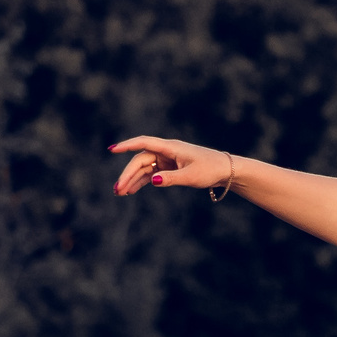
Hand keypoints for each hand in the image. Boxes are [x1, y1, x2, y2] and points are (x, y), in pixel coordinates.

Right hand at [111, 136, 235, 196]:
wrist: (225, 170)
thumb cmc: (210, 169)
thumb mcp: (191, 176)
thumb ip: (171, 178)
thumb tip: (152, 181)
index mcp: (170, 147)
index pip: (144, 143)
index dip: (127, 145)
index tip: (112, 149)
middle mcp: (166, 151)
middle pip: (141, 160)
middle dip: (128, 174)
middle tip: (118, 190)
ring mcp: (166, 160)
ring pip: (144, 168)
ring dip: (132, 180)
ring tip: (120, 193)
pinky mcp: (169, 168)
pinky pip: (151, 174)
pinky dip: (142, 182)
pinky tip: (132, 191)